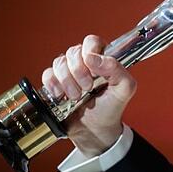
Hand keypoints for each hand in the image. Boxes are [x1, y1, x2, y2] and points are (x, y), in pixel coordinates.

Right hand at [41, 34, 136, 157]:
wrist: (95, 130)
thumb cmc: (112, 107)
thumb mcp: (125, 89)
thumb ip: (117, 69)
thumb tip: (92, 58)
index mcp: (103, 58)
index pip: (92, 41)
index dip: (89, 53)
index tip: (94, 71)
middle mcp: (85, 62)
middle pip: (73, 52)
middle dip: (79, 72)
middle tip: (87, 88)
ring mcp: (68, 72)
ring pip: (59, 62)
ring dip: (68, 82)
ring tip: (77, 96)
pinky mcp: (55, 83)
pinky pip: (47, 74)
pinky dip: (53, 85)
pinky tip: (62, 96)